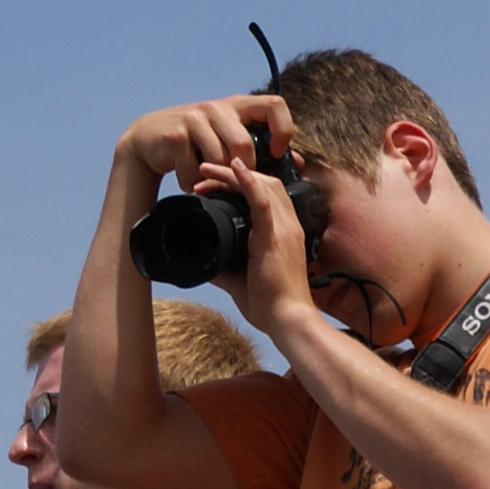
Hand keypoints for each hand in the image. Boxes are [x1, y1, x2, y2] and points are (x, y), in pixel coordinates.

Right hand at [113, 93, 294, 187]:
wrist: (148, 138)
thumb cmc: (197, 141)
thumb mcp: (229, 135)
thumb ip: (260, 145)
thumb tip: (298, 161)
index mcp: (238, 105)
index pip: (274, 105)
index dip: (282, 129)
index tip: (276, 152)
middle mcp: (218, 107)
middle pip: (243, 144)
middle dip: (240, 169)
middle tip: (232, 179)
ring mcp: (195, 118)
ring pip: (219, 159)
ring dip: (214, 178)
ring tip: (207, 179)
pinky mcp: (176, 134)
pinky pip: (194, 169)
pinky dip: (192, 182)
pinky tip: (188, 179)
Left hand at [190, 149, 317, 342]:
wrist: (288, 319)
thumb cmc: (271, 303)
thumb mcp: (241, 279)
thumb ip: (223, 267)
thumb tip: (200, 260)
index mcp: (285, 232)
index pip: (269, 195)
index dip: (244, 183)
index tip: (216, 185)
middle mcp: (289, 225)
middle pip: (265, 184)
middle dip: (234, 173)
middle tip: (205, 172)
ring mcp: (284, 229)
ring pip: (263, 186)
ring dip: (233, 174)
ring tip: (207, 170)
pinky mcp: (275, 237)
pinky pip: (263, 201)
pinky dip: (248, 182)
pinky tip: (235, 169)